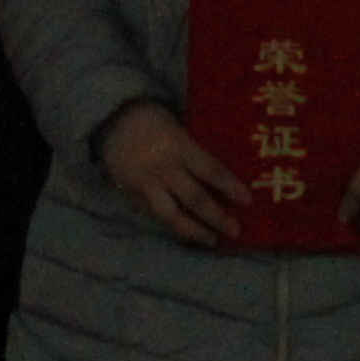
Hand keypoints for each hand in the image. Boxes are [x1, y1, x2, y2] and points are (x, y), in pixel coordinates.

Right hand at [98, 101, 244, 250]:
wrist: (111, 120)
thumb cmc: (154, 119)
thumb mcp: (179, 128)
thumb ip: (196, 150)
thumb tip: (223, 174)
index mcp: (179, 147)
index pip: (211, 170)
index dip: (230, 187)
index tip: (248, 201)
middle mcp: (164, 168)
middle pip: (194, 198)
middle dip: (216, 217)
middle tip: (236, 231)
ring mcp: (146, 184)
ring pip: (171, 215)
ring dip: (193, 231)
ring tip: (211, 240)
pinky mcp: (132, 195)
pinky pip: (154, 215)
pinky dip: (172, 226)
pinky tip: (187, 233)